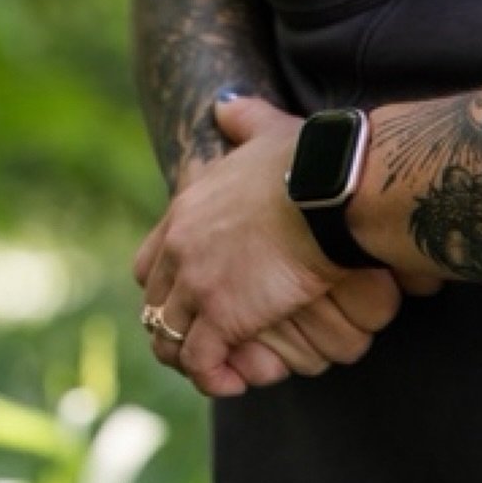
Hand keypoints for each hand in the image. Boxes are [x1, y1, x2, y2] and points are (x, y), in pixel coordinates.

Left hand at [134, 96, 401, 395]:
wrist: (332, 188)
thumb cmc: (312, 158)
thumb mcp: (267, 130)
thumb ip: (243, 118)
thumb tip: (224, 103)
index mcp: (187, 208)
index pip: (149, 262)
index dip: (165, 285)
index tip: (189, 298)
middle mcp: (181, 247)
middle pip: (154, 304)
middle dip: (175, 326)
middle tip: (205, 340)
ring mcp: (198, 283)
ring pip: (168, 339)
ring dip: (189, 358)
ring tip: (217, 368)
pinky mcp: (223, 315)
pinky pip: (200, 362)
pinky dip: (212, 376)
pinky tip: (232, 379)